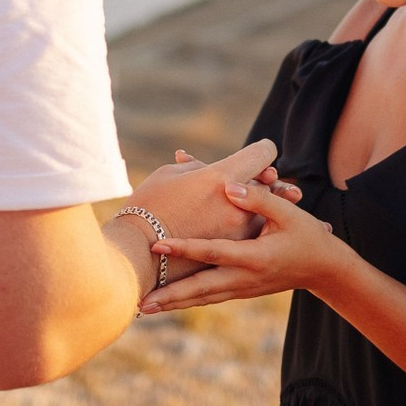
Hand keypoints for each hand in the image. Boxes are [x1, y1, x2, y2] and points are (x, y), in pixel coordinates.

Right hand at [119, 140, 284, 243]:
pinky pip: (255, 233)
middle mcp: (236, 202)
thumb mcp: (170, 175)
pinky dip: (256, 225)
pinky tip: (255, 224)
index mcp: (221, 176)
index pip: (261, 154)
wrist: (137, 255)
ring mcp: (238, 230)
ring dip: (266, 203)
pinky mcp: (234, 252)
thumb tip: (204, 164)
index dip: (262, 150)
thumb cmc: (147, 207)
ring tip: (267, 200)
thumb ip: (195, 167)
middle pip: (267, 183)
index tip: (259, 153)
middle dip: (264, 178)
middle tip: (267, 176)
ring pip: (266, 211)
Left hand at [138, 179, 353, 315]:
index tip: (158, 246)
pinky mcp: (239, 291)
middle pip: (201, 289)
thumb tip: (228, 186)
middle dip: (170, 296)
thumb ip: (258, 199)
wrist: (322, 269)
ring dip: (173, 303)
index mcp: (255, 257)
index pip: (213, 252)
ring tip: (142, 307)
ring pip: (202, 297)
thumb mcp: (288, 213)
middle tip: (139, 301)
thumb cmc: (305, 236)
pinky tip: (166, 302)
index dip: (185, 248)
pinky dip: (187, 300)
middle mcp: (245, 278)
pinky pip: (208, 296)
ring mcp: (242, 289)